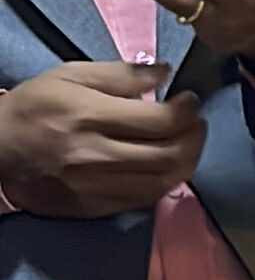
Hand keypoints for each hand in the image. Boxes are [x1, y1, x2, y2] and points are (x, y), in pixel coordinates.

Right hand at [0, 60, 204, 216]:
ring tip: (187, 144)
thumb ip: (120, 74)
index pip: (160, 120)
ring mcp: (94, 187)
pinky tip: (164, 166)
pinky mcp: (92, 208)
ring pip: (162, 183)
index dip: (187, 111)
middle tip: (196, 123)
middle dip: (195, 138)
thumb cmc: (33, 106)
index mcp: (89, 116)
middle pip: (168, 155)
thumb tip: (164, 72)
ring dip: (186, 162)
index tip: (190, 100)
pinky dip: (163, 182)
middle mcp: (94, 156)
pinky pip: (143, 200)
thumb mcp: (69, 75)